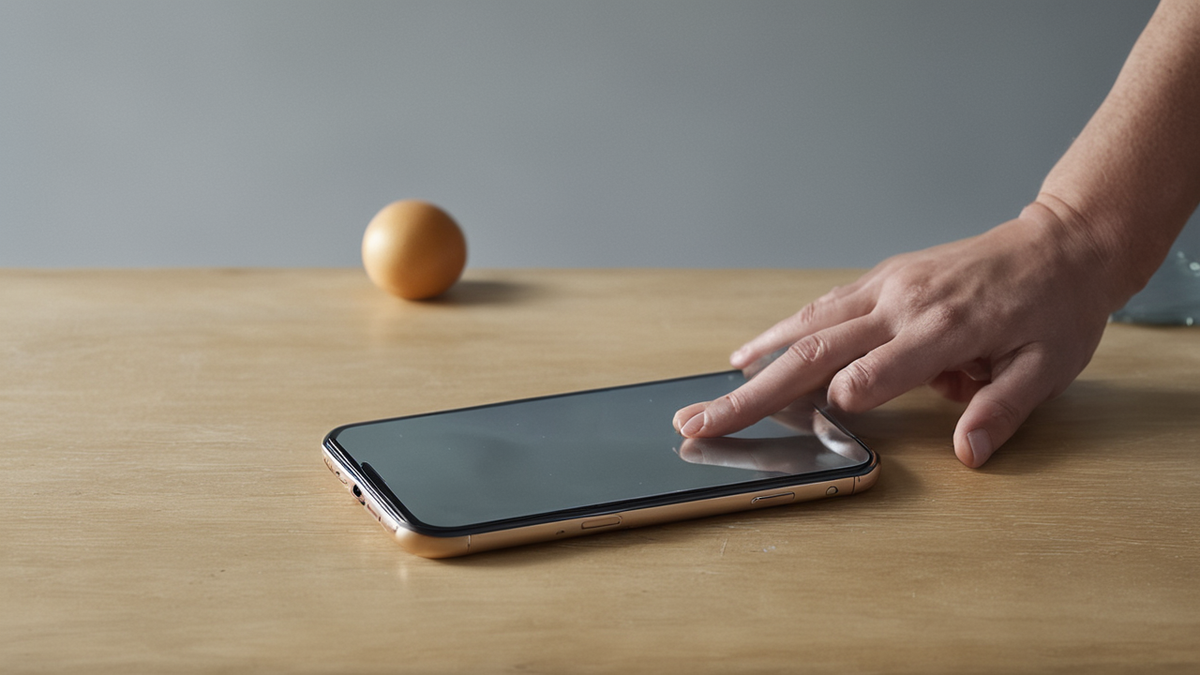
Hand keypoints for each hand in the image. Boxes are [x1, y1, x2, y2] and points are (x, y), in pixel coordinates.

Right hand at [673, 202, 1118, 467]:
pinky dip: (779, 331)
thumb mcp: (1050, 366)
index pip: (885, 365)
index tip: (826, 416)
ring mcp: (885, 286)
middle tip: (704, 420)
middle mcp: (903, 302)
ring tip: (714, 393)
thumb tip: (969, 454)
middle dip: (757, 392)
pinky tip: (751, 352)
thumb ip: (1003, 408)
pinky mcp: (880, 279)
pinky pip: (820, 308)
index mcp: (946, 326)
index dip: (853, 392)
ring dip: (756, 362)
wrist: (1059, 244)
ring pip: (806, 325)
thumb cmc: (1056, 309)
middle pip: (817, 350)